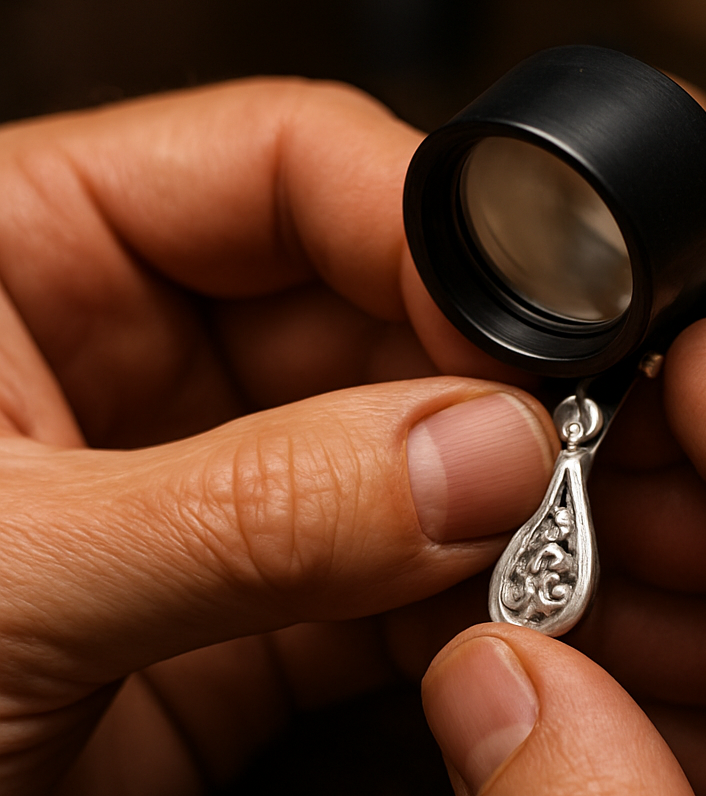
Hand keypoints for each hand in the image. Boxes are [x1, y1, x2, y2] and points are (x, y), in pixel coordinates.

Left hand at [0, 80, 559, 795]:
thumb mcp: (5, 577)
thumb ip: (252, 510)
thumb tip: (476, 453)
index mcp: (30, 259)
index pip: (280, 168)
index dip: (420, 232)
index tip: (523, 329)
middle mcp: (130, 368)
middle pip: (364, 315)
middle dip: (474, 384)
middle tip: (559, 451)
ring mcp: (203, 500)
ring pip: (398, 459)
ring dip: (485, 501)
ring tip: (554, 539)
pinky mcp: (243, 626)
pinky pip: (389, 587)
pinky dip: (459, 603)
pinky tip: (503, 618)